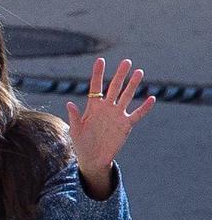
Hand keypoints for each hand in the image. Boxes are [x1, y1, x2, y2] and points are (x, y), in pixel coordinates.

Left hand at [67, 57, 154, 192]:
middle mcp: (107, 108)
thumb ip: (74, 117)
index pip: (95, 87)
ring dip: (133, 85)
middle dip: (120, 75)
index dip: (98, 74)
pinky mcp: (126, 125)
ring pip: (127, 96)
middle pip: (115, 88)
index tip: (100, 60)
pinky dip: (144, 107)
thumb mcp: (76, 130)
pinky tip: (151, 98)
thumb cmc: (82, 143)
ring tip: (139, 72)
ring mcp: (117, 115)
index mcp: (93, 107)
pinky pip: (137, 114)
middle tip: (126, 62)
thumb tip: (69, 103)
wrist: (93, 158)